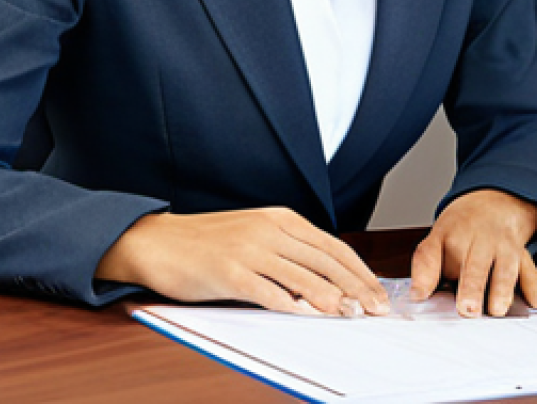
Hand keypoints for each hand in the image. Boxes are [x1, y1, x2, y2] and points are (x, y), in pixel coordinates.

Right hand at [95, 207, 389, 316]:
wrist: (158, 241)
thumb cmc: (206, 242)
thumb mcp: (252, 234)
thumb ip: (286, 250)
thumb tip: (327, 281)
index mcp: (277, 217)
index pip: (330, 246)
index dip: (359, 271)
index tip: (377, 292)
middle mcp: (267, 229)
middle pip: (323, 261)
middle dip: (355, 287)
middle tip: (377, 310)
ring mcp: (248, 249)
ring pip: (301, 276)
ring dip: (331, 299)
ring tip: (352, 316)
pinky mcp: (229, 271)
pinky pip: (268, 291)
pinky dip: (291, 306)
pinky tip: (307, 318)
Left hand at [410, 189, 536, 317]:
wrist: (497, 201)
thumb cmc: (463, 228)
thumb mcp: (438, 236)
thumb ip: (427, 265)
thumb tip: (417, 296)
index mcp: (448, 234)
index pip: (433, 253)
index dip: (426, 275)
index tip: (419, 296)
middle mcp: (476, 239)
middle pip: (473, 265)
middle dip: (471, 287)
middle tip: (466, 309)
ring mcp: (502, 247)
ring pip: (503, 269)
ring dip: (501, 290)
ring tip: (496, 310)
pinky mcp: (523, 257)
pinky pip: (531, 272)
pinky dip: (535, 286)